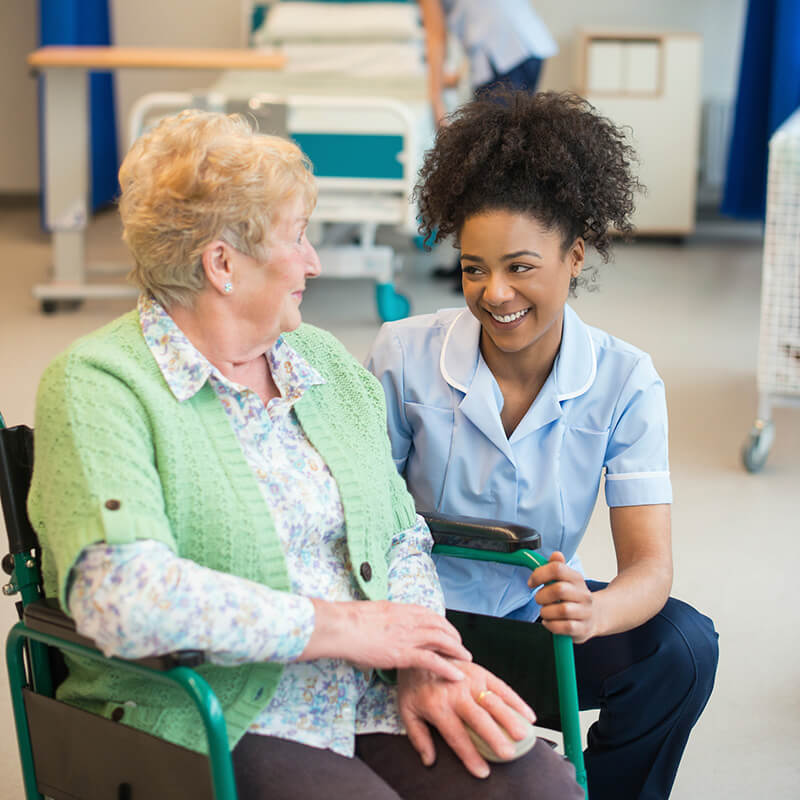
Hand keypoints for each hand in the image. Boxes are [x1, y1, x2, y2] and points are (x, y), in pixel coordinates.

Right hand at [303, 600, 471, 681]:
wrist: (341, 626)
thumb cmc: (350, 620)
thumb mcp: (373, 613)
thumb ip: (385, 620)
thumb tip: (384, 626)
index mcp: (401, 609)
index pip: (430, 614)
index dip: (443, 623)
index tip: (449, 631)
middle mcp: (409, 620)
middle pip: (441, 626)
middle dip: (454, 636)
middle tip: (461, 647)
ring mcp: (407, 636)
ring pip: (442, 640)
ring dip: (457, 650)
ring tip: (466, 660)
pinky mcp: (403, 653)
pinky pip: (432, 661)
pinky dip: (447, 667)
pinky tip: (456, 675)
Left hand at [397, 661, 536, 778]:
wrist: (421, 651)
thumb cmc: (414, 684)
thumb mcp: (407, 710)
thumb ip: (418, 737)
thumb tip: (429, 760)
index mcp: (436, 705)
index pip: (456, 735)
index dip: (470, 755)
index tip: (482, 771)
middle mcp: (455, 692)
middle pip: (478, 718)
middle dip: (494, 737)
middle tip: (507, 753)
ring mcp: (470, 680)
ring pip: (494, 701)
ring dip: (510, 719)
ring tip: (522, 736)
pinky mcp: (480, 671)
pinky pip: (502, 687)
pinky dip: (516, 701)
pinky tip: (527, 716)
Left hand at [529, 552, 597, 643]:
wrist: (595, 616)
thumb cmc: (573, 597)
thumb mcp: (566, 579)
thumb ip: (557, 567)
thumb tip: (556, 554)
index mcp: (576, 578)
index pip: (557, 569)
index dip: (539, 574)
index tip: (531, 582)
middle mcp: (583, 594)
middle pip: (558, 589)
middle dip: (542, 596)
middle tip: (539, 599)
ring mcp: (585, 612)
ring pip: (562, 610)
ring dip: (546, 612)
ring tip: (546, 612)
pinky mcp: (583, 628)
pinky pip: (565, 627)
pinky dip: (552, 625)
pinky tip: (550, 622)